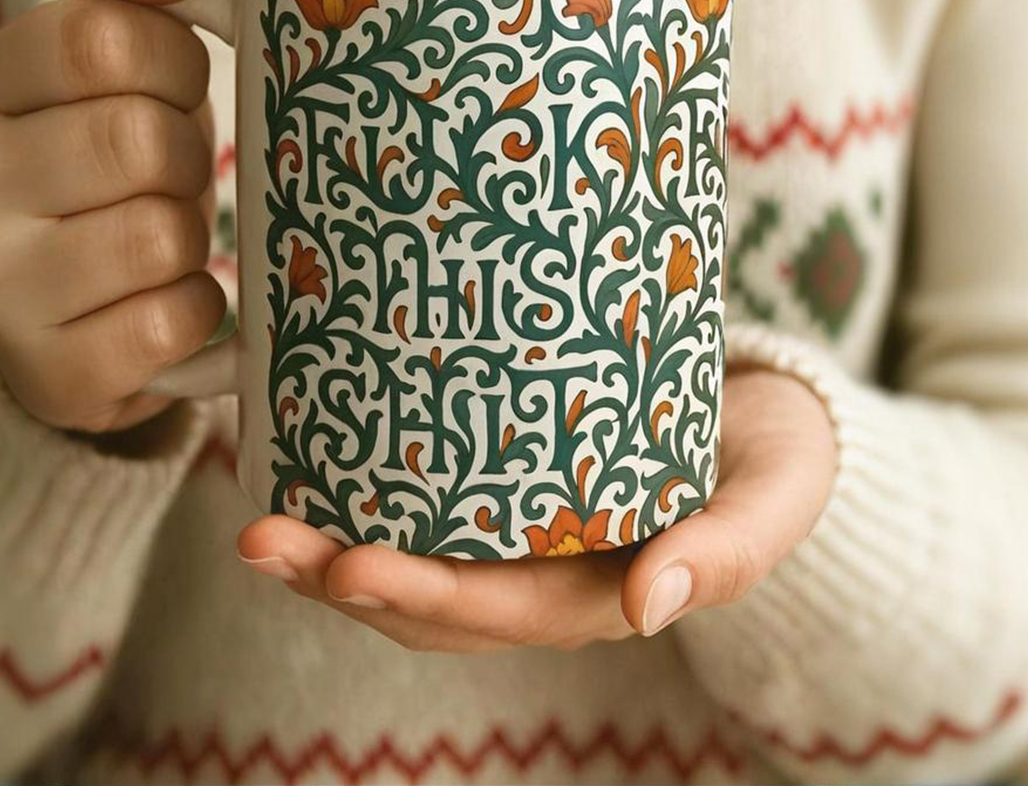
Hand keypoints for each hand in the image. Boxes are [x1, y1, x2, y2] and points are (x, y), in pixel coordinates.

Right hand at [0, 0, 225, 432]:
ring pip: (161, 234)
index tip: (176, 84)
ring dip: (191, 233)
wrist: (74, 309)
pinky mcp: (48, 372)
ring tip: (162, 236)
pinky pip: (175, 321)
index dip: (174, 60)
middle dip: (187, 155)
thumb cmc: (105, 164)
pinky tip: (164, 302)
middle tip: (172, 172)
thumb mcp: (109, 64)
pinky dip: (198, 309)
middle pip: (140, 140)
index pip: (100, 38)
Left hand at [237, 368, 836, 650]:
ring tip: (254, 513)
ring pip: (412, 561)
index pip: (495, 609)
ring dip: (328, 549)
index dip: (420, 596)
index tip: (348, 564)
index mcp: (601, 592)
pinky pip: (426, 508)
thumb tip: (649, 607)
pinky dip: (362, 497)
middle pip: (429, 599)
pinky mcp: (505, 485)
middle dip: (339, 577)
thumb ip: (728, 551)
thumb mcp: (772, 499)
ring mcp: (519, 534)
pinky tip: (304, 460)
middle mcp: (544, 575)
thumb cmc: (772, 458)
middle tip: (258, 537)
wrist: (766, 419)